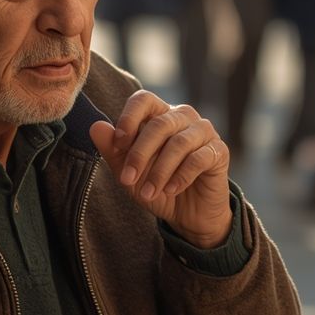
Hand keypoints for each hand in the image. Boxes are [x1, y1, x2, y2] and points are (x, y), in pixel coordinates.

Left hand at [89, 91, 232, 246]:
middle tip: (127, 180)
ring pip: (179, 143)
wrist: (187, 214)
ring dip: (159, 171)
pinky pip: (198, 158)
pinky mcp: (218, 151)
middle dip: (139, 154)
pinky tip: (170, 190)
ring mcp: (203, 132)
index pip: (144, 100)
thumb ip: (113, 150)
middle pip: (159, 124)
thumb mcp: (129, 172)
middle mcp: (183, 117)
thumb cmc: (157, 186)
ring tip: (148, 193)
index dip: (129, 118)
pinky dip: (181, 176)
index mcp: (159, 115)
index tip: (118, 144)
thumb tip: (96, 127)